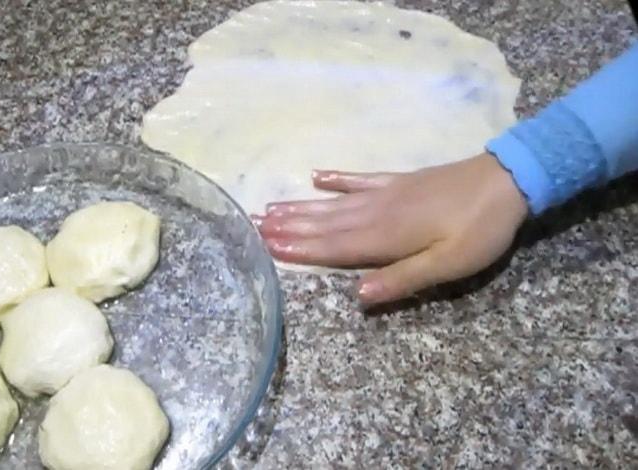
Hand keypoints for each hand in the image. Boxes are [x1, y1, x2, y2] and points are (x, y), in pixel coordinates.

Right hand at [252, 153, 527, 305]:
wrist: (505, 181)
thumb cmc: (478, 230)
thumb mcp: (447, 265)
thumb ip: (401, 280)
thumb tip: (356, 296)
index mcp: (385, 237)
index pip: (334, 246)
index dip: (300, 249)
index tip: (266, 248)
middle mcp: (376, 213)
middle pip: (325, 223)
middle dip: (289, 227)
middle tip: (253, 225)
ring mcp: (385, 193)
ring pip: (333, 203)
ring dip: (301, 207)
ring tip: (271, 207)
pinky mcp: (398, 181)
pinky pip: (359, 180)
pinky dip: (337, 179)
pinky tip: (317, 176)